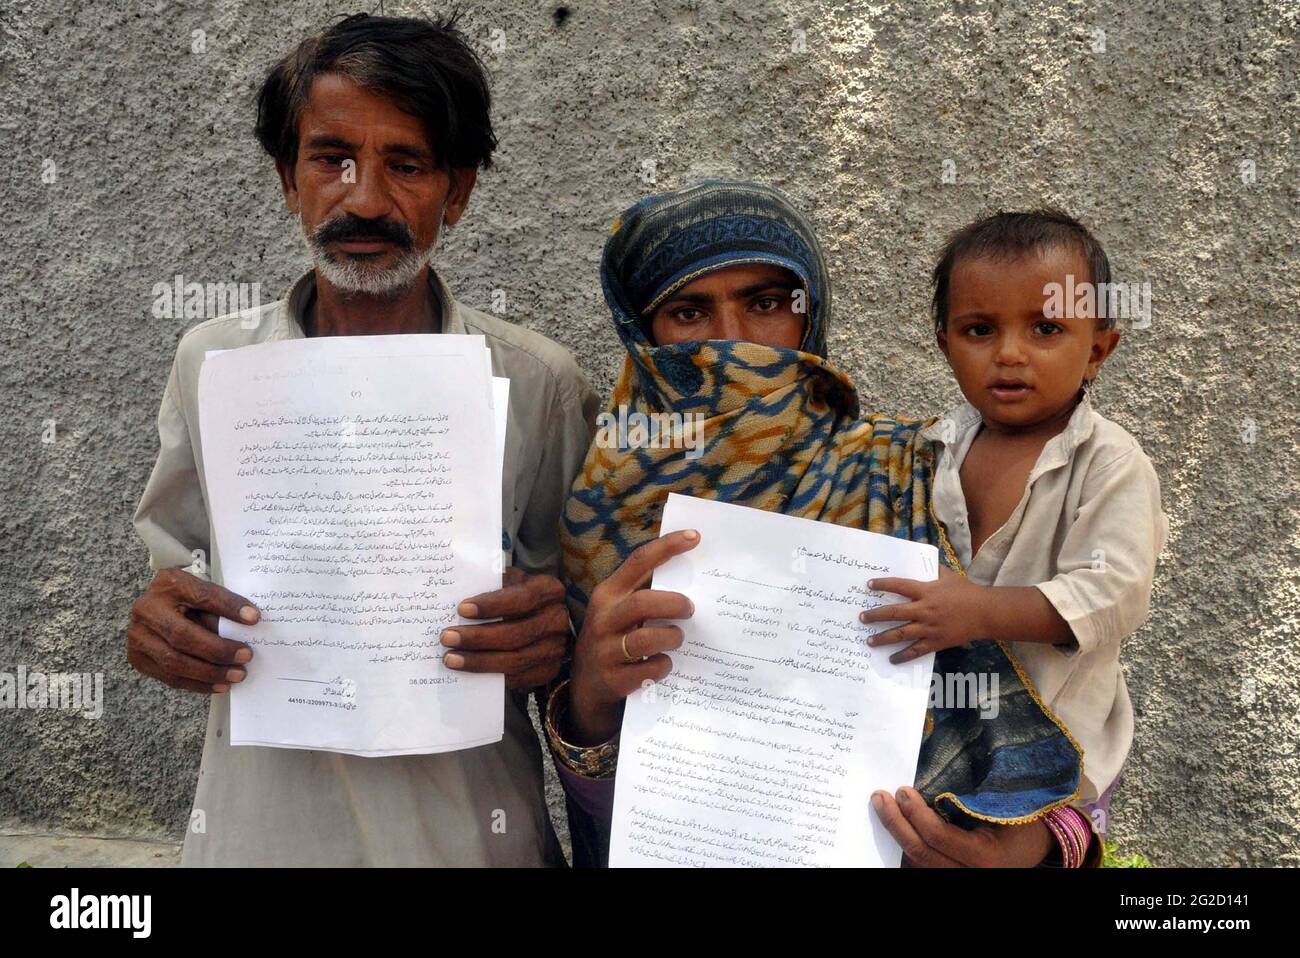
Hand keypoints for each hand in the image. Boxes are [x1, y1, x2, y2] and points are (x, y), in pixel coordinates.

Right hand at [127, 567, 258, 692]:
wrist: (158, 607)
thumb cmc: (190, 599)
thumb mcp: (204, 592)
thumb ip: (221, 607)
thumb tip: (250, 624)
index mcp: (168, 583)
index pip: (202, 596)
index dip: (229, 608)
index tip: (254, 618)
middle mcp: (146, 608)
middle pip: (182, 635)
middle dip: (218, 650)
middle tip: (246, 656)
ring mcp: (137, 635)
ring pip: (174, 661)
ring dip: (209, 673)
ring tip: (237, 675)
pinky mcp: (137, 657)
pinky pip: (169, 677)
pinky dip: (197, 684)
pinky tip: (219, 684)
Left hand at [441, 567, 569, 690]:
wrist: (539, 616)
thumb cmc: (515, 594)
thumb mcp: (509, 580)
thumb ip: (491, 583)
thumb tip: (456, 593)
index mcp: (549, 591)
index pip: (522, 599)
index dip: (492, 605)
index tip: (462, 609)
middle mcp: (557, 620)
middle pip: (517, 633)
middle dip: (478, 638)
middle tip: (447, 637)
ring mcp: (555, 648)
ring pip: (516, 660)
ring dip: (480, 661)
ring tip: (451, 658)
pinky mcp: (548, 670)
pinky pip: (518, 679)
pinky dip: (492, 677)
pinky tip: (469, 673)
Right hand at [566, 530, 700, 743]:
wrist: (586, 689)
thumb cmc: (613, 640)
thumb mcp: (618, 612)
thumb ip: (644, 594)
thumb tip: (691, 581)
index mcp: (607, 594)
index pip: (638, 562)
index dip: (667, 546)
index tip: (695, 536)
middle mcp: (603, 619)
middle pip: (644, 602)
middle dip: (675, 604)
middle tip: (691, 609)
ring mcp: (605, 651)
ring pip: (647, 639)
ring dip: (672, 638)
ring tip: (677, 639)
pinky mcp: (613, 680)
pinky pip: (649, 670)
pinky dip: (663, 666)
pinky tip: (663, 665)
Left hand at [858, 565, 991, 663]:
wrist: (985, 613)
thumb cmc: (966, 592)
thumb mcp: (948, 576)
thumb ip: (933, 569)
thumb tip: (924, 561)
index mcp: (926, 591)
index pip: (899, 586)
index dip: (882, 584)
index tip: (869, 585)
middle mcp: (924, 609)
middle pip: (894, 613)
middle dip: (875, 615)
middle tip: (861, 618)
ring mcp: (929, 627)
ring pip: (901, 634)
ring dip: (883, 638)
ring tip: (869, 641)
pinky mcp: (936, 642)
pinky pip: (916, 651)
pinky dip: (903, 656)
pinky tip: (891, 659)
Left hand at [871, 786, 1053, 866]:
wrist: (1039, 845)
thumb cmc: (1024, 819)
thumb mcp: (1003, 806)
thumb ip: (968, 799)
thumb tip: (929, 777)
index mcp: (985, 855)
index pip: (938, 836)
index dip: (915, 813)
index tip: (901, 791)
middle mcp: (971, 874)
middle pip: (921, 853)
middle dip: (896, 824)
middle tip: (880, 798)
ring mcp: (961, 878)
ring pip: (918, 863)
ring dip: (897, 835)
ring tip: (883, 809)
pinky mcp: (953, 874)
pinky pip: (924, 866)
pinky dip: (907, 848)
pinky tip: (896, 827)